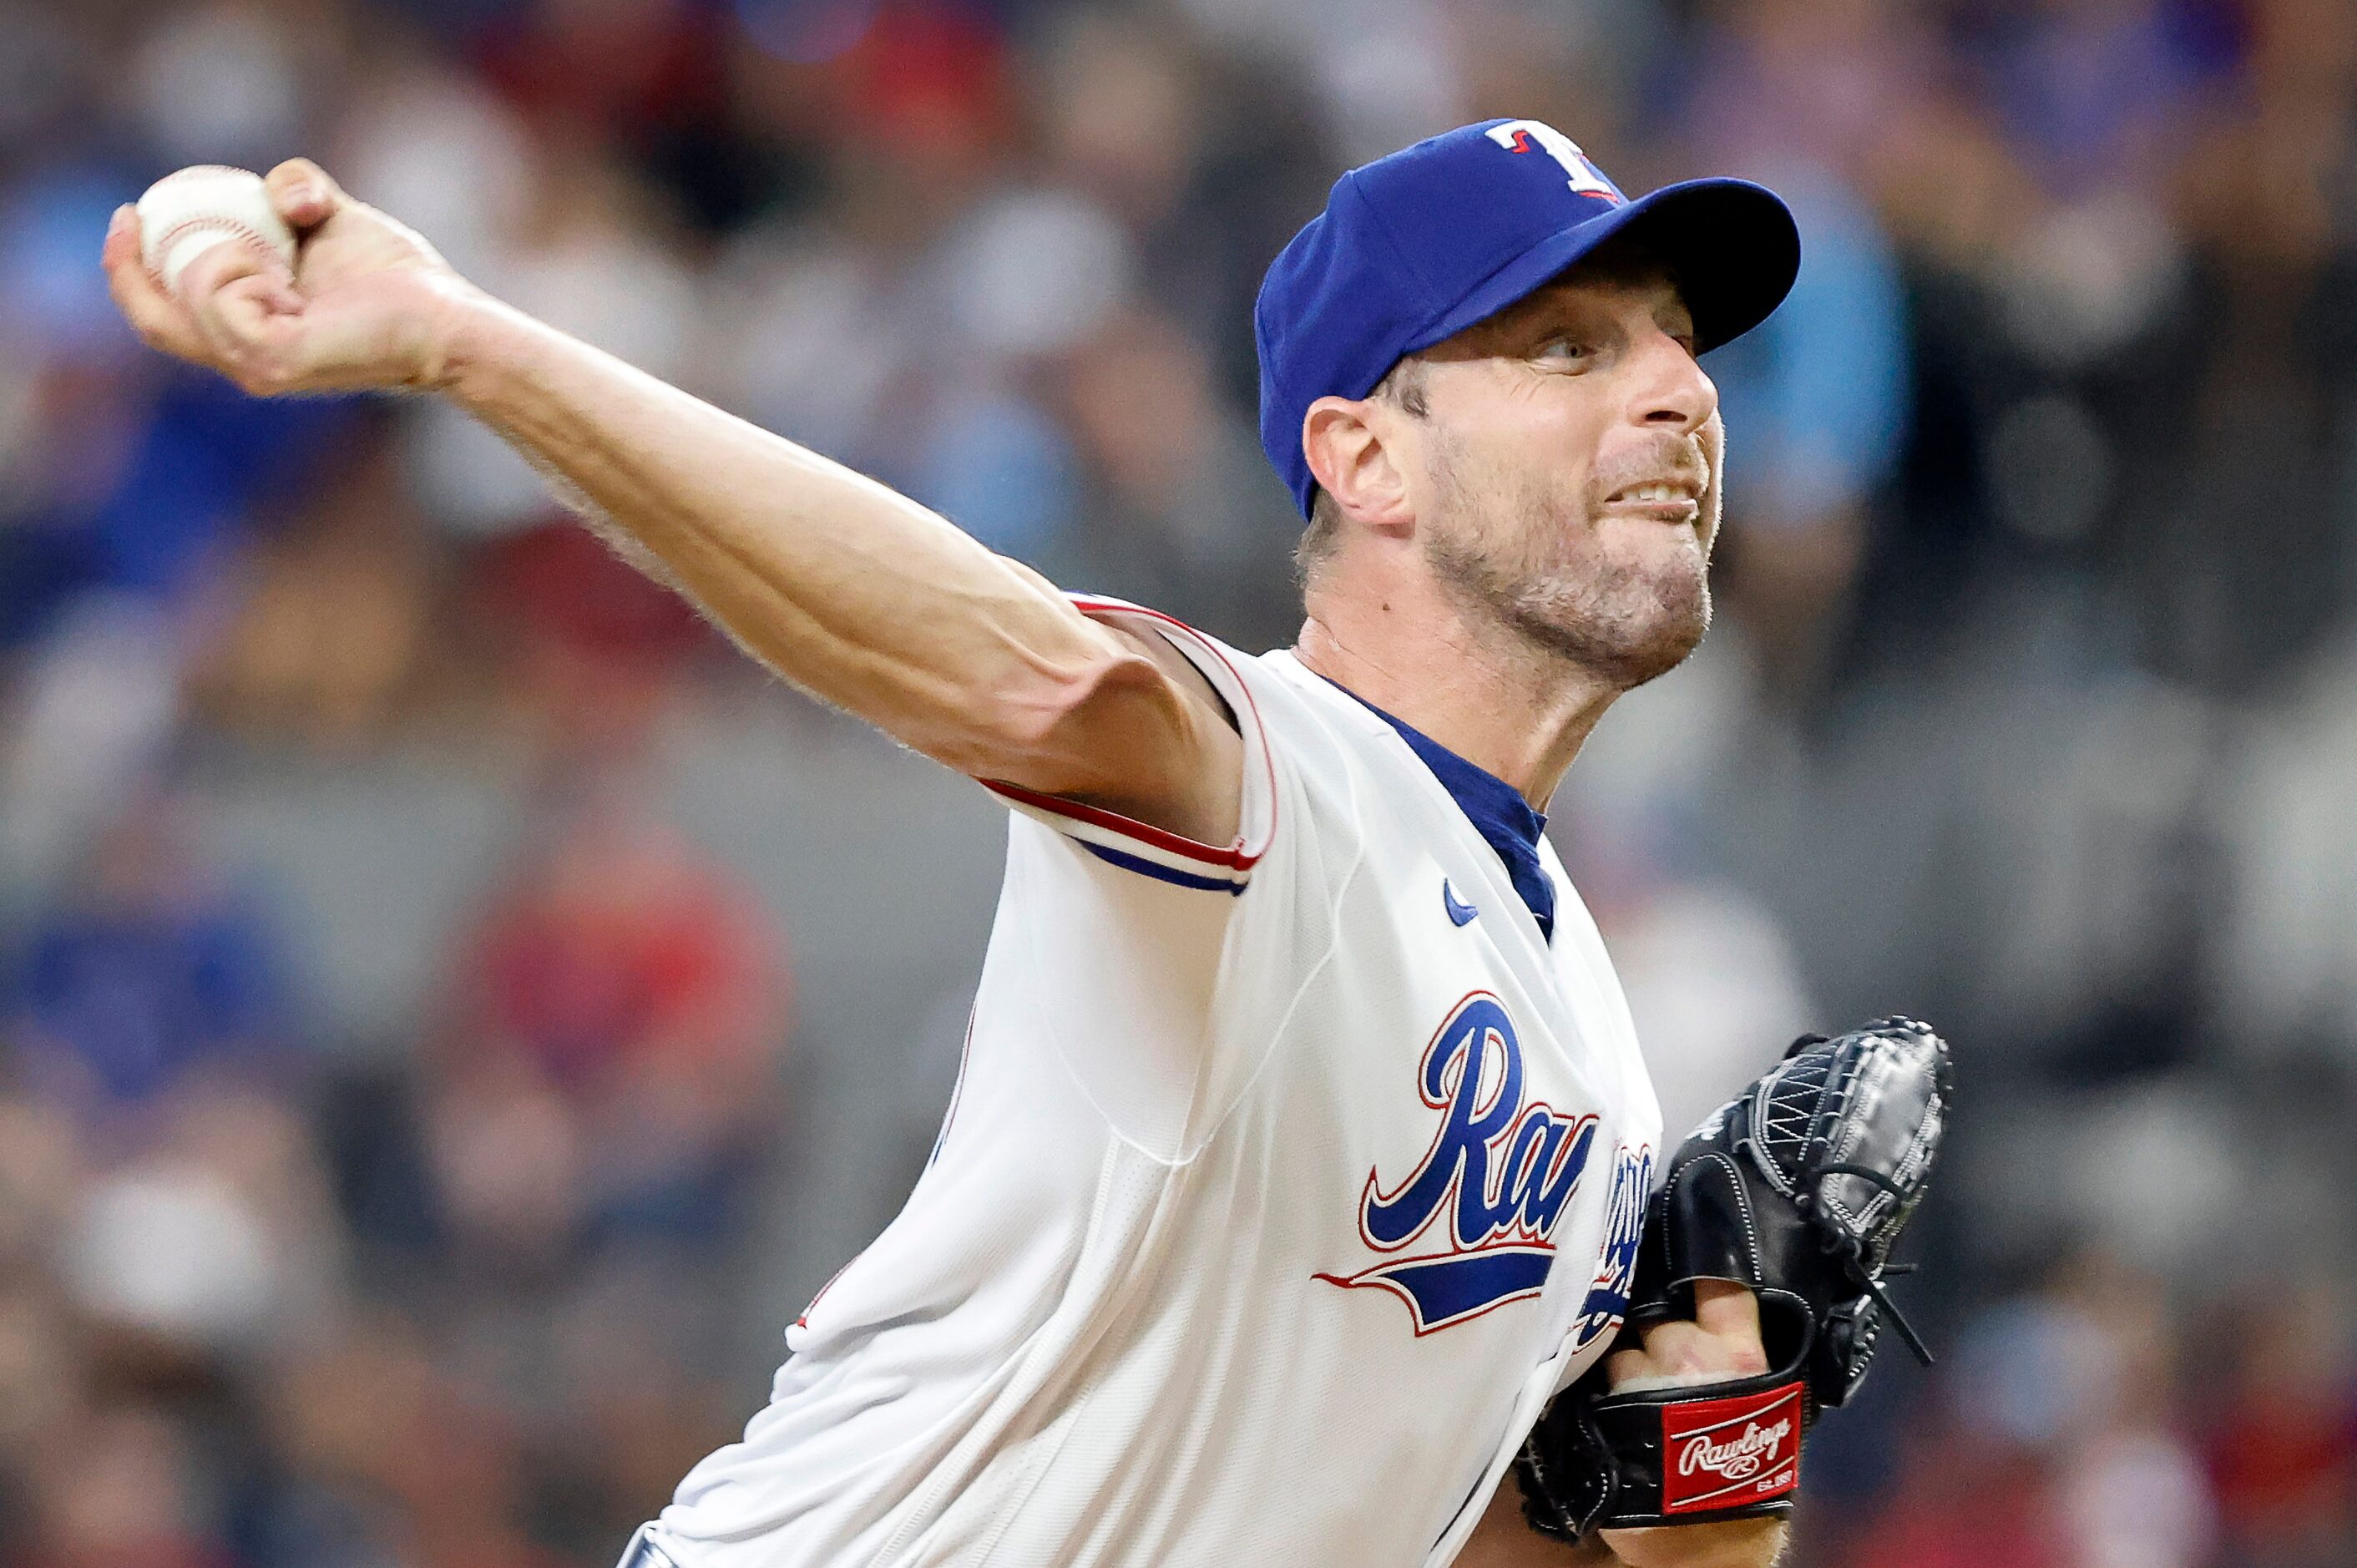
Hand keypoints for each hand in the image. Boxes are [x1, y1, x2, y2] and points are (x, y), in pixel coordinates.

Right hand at [102, 159, 483, 396]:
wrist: (446, 315)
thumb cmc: (399, 278)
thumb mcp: (335, 219)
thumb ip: (298, 194)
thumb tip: (285, 198)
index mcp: (250, 335)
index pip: (167, 316)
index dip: (132, 271)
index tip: (132, 212)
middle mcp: (246, 362)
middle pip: (155, 320)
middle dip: (128, 268)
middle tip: (134, 213)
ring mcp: (258, 368)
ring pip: (185, 304)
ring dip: (212, 258)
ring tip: (275, 256)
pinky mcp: (275, 362)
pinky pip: (219, 302)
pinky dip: (235, 269)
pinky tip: (280, 273)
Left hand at [1597, 1282, 1785, 1567]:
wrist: (1710, 1550)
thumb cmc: (1742, 1485)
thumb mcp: (1761, 1414)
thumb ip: (1736, 1360)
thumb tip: (1709, 1315)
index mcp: (1742, 1358)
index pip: (1721, 1286)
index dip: (1696, 1272)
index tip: (1681, 1262)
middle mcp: (1693, 1358)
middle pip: (1657, 1319)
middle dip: (1653, 1335)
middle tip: (1659, 1364)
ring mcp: (1646, 1381)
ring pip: (1620, 1349)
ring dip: (1621, 1366)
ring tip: (1634, 1399)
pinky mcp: (1607, 1410)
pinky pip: (1594, 1379)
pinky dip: (1595, 1388)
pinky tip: (1605, 1404)